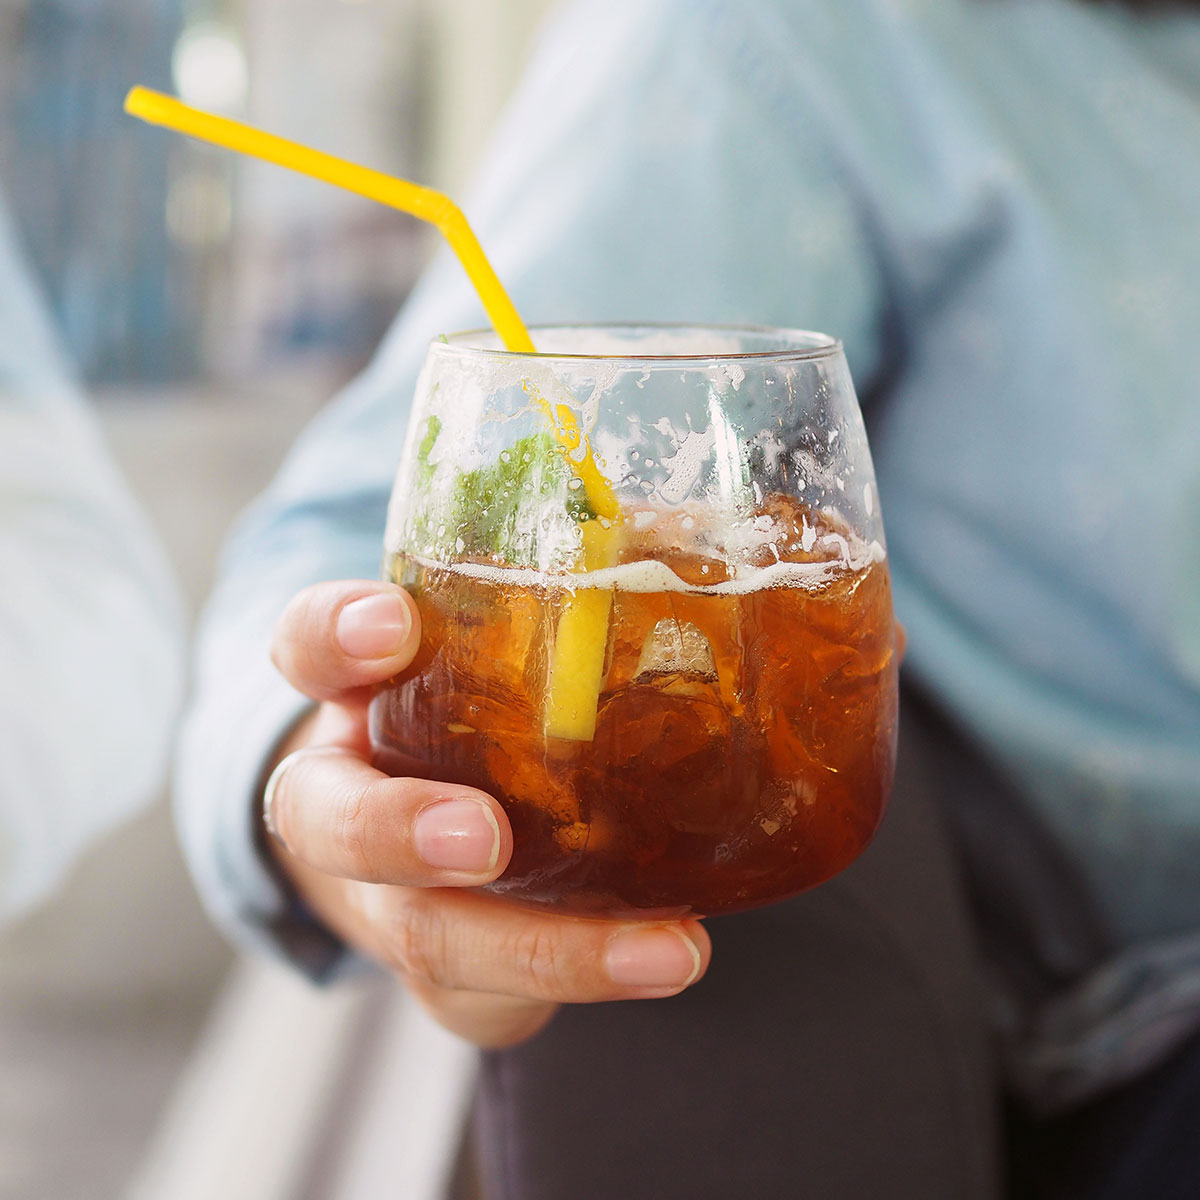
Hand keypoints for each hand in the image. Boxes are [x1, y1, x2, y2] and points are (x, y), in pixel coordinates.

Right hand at [263, 580, 710, 1047]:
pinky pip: (504, 995)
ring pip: (432, 937)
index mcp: (357, 696)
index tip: (389, 625)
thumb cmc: (478, 704)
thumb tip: (720, 525)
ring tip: (665, 950)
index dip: (334, 637)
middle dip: (398, 830)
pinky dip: (590, 973)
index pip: (311, 649)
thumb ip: (584, 584)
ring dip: (545, 947)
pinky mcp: (455, 975)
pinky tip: (675, 953)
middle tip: (480, 837)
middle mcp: (353, 801)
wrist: (430, 828)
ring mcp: (396, 901)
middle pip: (330, 823)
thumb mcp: (504, 636)